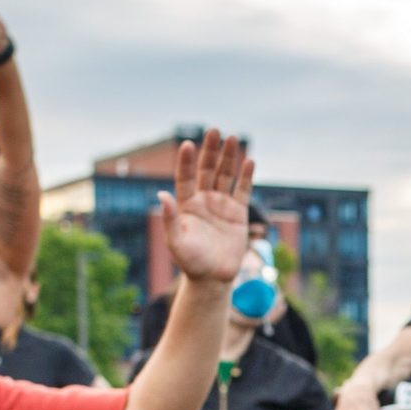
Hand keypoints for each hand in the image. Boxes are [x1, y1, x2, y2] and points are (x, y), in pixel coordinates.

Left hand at [161, 130, 254, 286]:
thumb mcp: (176, 241)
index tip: (186, 144)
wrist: (212, 278)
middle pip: (207, 170)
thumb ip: (169, 218)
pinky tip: (249, 161)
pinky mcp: (237, 213)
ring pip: (225, 175)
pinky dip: (246, 176)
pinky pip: (242, 190)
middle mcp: (203, 200)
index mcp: (186, 204)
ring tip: (233, 138)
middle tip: (213, 131)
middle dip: (210, 151)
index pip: (185, 177)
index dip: (186, 162)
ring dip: (229, 157)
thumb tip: (161, 194)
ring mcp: (221, 205)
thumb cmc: (190, 262)